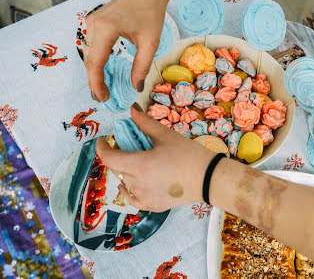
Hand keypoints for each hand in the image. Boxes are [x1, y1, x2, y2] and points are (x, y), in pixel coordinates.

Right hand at [84, 0, 183, 100]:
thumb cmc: (150, 12)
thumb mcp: (150, 43)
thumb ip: (142, 67)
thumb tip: (136, 87)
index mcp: (106, 29)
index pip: (96, 63)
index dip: (97, 83)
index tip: (102, 98)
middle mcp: (93, 25)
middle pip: (89, 60)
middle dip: (94, 81)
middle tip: (103, 97)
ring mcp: (91, 22)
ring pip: (88, 54)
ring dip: (94, 72)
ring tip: (103, 88)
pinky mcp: (94, 22)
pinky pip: (91, 46)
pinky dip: (96, 60)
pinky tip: (102, 71)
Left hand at [96, 103, 215, 211]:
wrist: (209, 178)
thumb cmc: (189, 155)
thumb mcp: (166, 135)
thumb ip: (145, 123)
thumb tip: (132, 110)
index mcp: (139, 165)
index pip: (108, 158)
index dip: (102, 147)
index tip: (103, 141)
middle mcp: (138, 184)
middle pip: (116, 169)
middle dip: (117, 156)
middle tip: (128, 147)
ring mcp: (145, 198)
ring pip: (123, 183)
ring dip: (124, 172)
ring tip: (137, 163)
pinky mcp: (153, 206)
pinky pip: (133, 198)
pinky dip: (130, 189)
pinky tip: (134, 183)